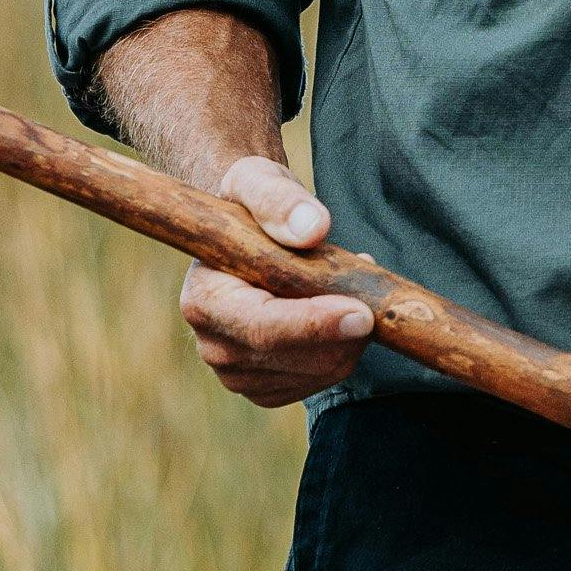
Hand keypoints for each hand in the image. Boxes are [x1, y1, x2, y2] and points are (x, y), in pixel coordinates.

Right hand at [179, 154, 376, 407]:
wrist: (244, 234)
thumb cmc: (250, 204)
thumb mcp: (258, 182)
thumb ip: (279, 200)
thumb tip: (312, 229)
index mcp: (202, 300)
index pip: (262, 327)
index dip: (314, 324)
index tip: (362, 312)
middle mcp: (213, 345)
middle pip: (295, 357)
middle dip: (345, 329)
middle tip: (367, 284)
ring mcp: (236, 374)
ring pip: (317, 372)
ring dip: (350, 335)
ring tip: (347, 287)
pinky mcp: (265, 388)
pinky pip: (321, 381)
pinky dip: (344, 349)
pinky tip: (338, 314)